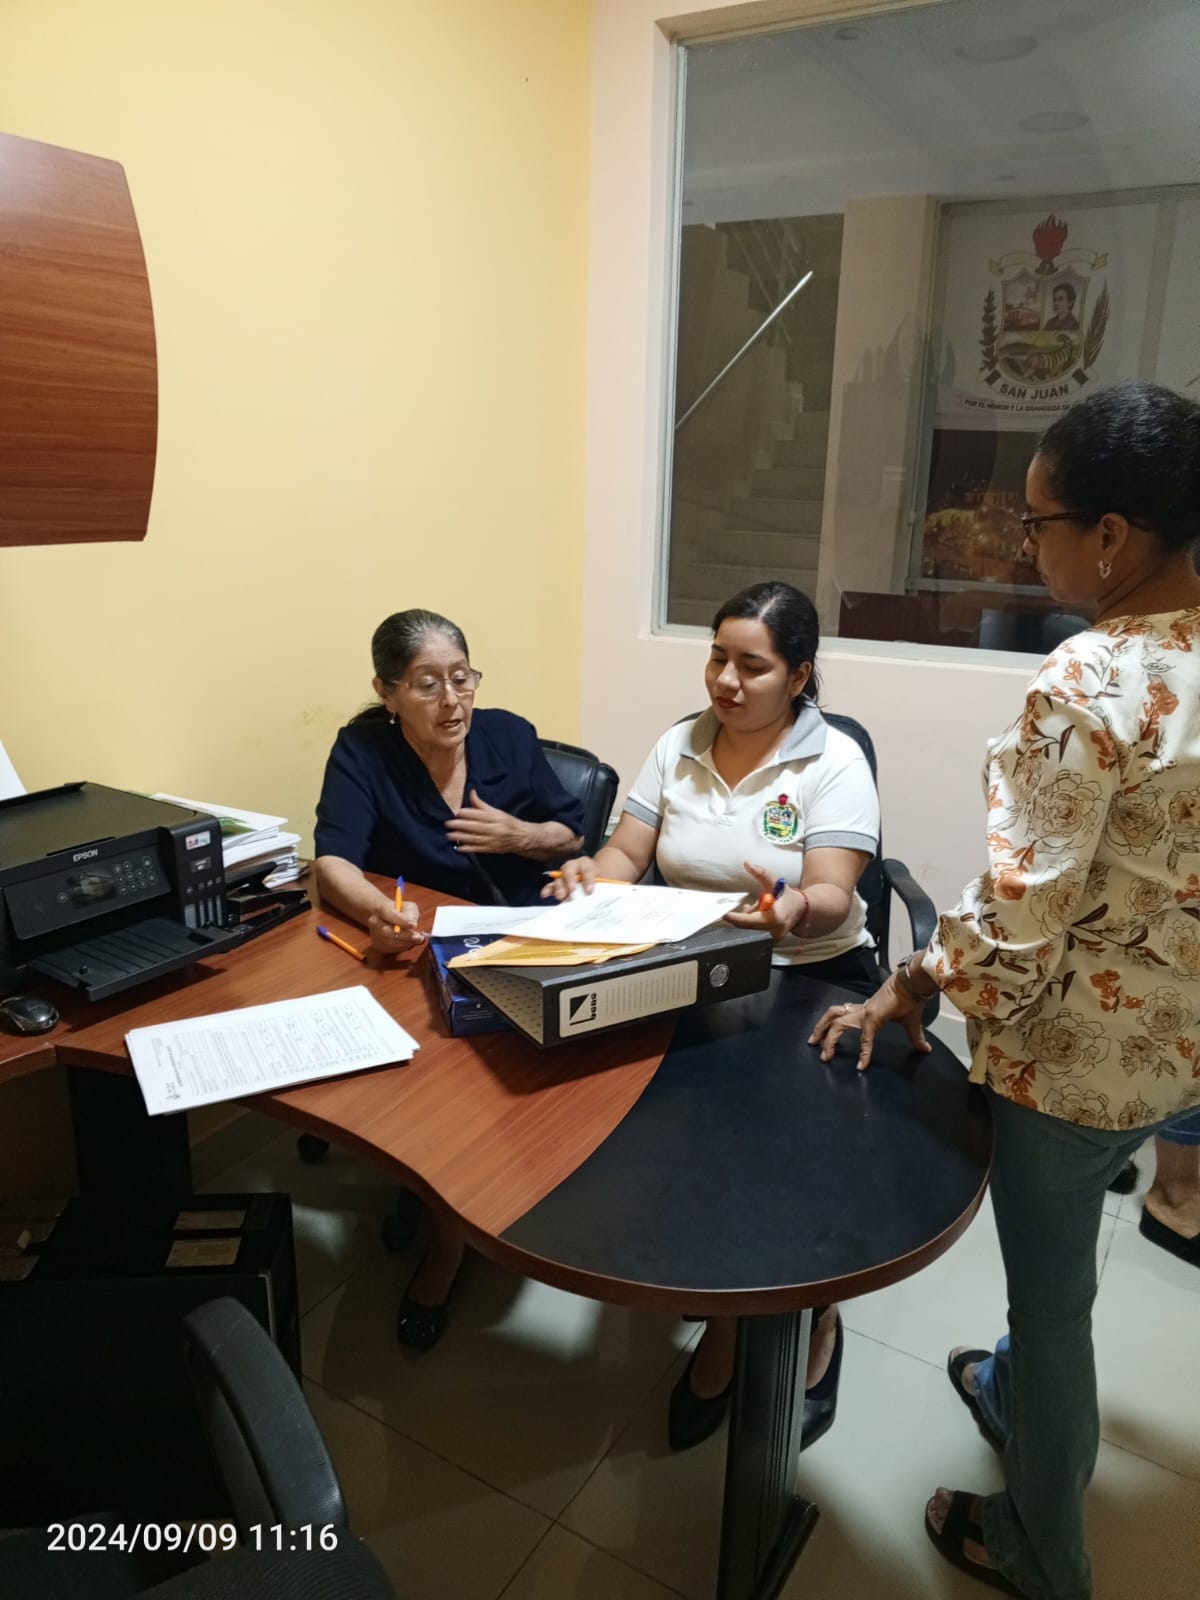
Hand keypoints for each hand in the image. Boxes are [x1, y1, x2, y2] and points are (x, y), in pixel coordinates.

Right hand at [365, 894, 424, 954]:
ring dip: (407, 943)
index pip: (389, 914)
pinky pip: (392, 949)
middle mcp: (374, 923)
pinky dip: (404, 947)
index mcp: (381, 909)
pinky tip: (411, 942)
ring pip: (391, 943)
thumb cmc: (400, 912)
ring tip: (418, 939)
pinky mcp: (379, 946)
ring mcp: (375, 935)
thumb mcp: (408, 907)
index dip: (402, 920)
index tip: (414, 925)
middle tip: (418, 937)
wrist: (388, 920)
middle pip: (387, 932)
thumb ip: (411, 914)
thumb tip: (413, 925)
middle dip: (405, 936)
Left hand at [445, 790, 528, 854]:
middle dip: (460, 825)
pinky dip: (467, 849)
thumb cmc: (508, 822)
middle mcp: (494, 829)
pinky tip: (458, 848)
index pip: (479, 815)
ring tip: (449, 835)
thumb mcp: (497, 812)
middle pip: (475, 827)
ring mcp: (492, 840)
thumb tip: (471, 792)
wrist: (521, 838)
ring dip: (461, 837)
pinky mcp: (491, 849)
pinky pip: (477, 849)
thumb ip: (482, 804)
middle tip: (447, 824)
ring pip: (475, 838)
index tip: (456, 812)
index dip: (467, 814)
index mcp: (495, 818)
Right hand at [541, 855, 595, 899]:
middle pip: (569, 872)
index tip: (589, 892)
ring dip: (559, 887)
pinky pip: (552, 886)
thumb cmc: (598, 880)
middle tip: (572, 891)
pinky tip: (545, 894)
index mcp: (585, 864)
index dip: (588, 880)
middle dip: (570, 881)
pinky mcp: (558, 884)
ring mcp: (564, 875)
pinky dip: (548, 890)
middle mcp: (572, 867)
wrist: (595, 879)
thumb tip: (597, 895)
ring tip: (561, 896)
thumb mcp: (603, 880)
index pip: (587, 869)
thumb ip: (600, 885)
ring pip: (559, 879)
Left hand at [724, 861, 805, 941]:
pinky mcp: (769, 938)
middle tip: (726, 909)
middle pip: (749, 926)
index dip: (739, 919)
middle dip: (737, 917)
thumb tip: (747, 864)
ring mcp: (772, 936)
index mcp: (778, 917)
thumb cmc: (786, 896)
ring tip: (754, 905)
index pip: (754, 920)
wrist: (800, 910)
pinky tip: (754, 910)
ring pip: (750, 928)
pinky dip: (750, 920)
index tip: (725, 915)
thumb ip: (761, 874)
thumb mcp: (775, 882)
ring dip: (746, 917)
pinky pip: (753, 930)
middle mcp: (775, 930)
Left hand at [808, 974, 931, 1071]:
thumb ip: (915, 1037)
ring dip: (826, 1034)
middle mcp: (861, 1010)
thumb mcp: (910, 1023)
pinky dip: (864, 1052)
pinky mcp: (872, 1017)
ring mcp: (864, 1013)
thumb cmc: (911, 999)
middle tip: (813, 1044)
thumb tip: (925, 1049)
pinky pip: (865, 1037)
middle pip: (833, 1016)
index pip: (845, 1019)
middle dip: (821, 1029)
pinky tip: (863, 1064)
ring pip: (836, 1021)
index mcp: (866, 1010)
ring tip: (822, 1050)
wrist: (914, 985)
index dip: (838, 1032)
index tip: (832, 1044)